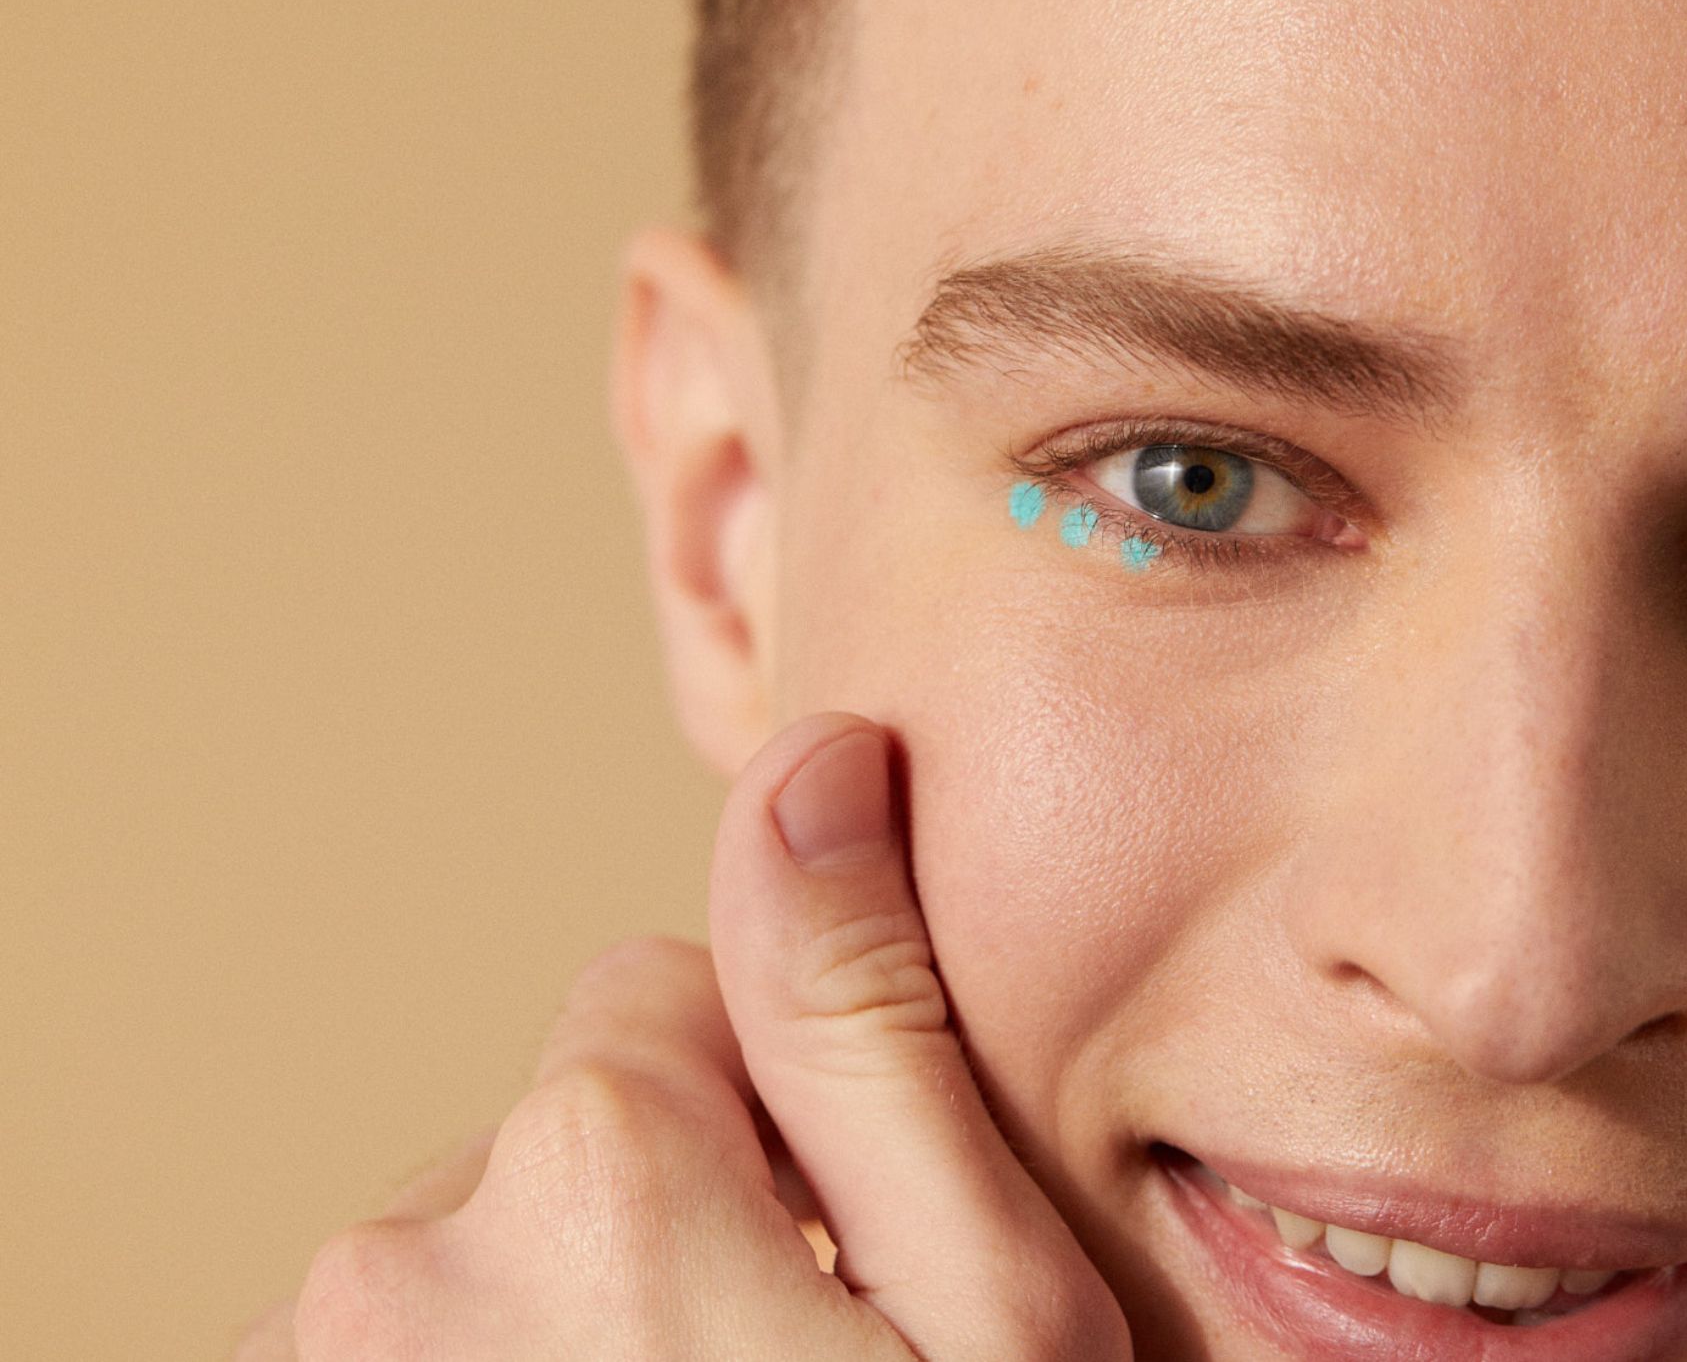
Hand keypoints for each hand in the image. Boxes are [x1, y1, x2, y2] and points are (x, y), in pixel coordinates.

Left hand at [269, 713, 1131, 1359]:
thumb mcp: (992, 1314)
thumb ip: (877, 1030)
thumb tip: (814, 759)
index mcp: (603, 1161)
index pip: (673, 1006)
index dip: (786, 1143)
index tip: (841, 1280)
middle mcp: (406, 1251)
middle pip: (572, 1126)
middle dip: (669, 1224)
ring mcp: (318, 1359)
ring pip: (486, 1244)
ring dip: (576, 1317)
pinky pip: (397, 1339)